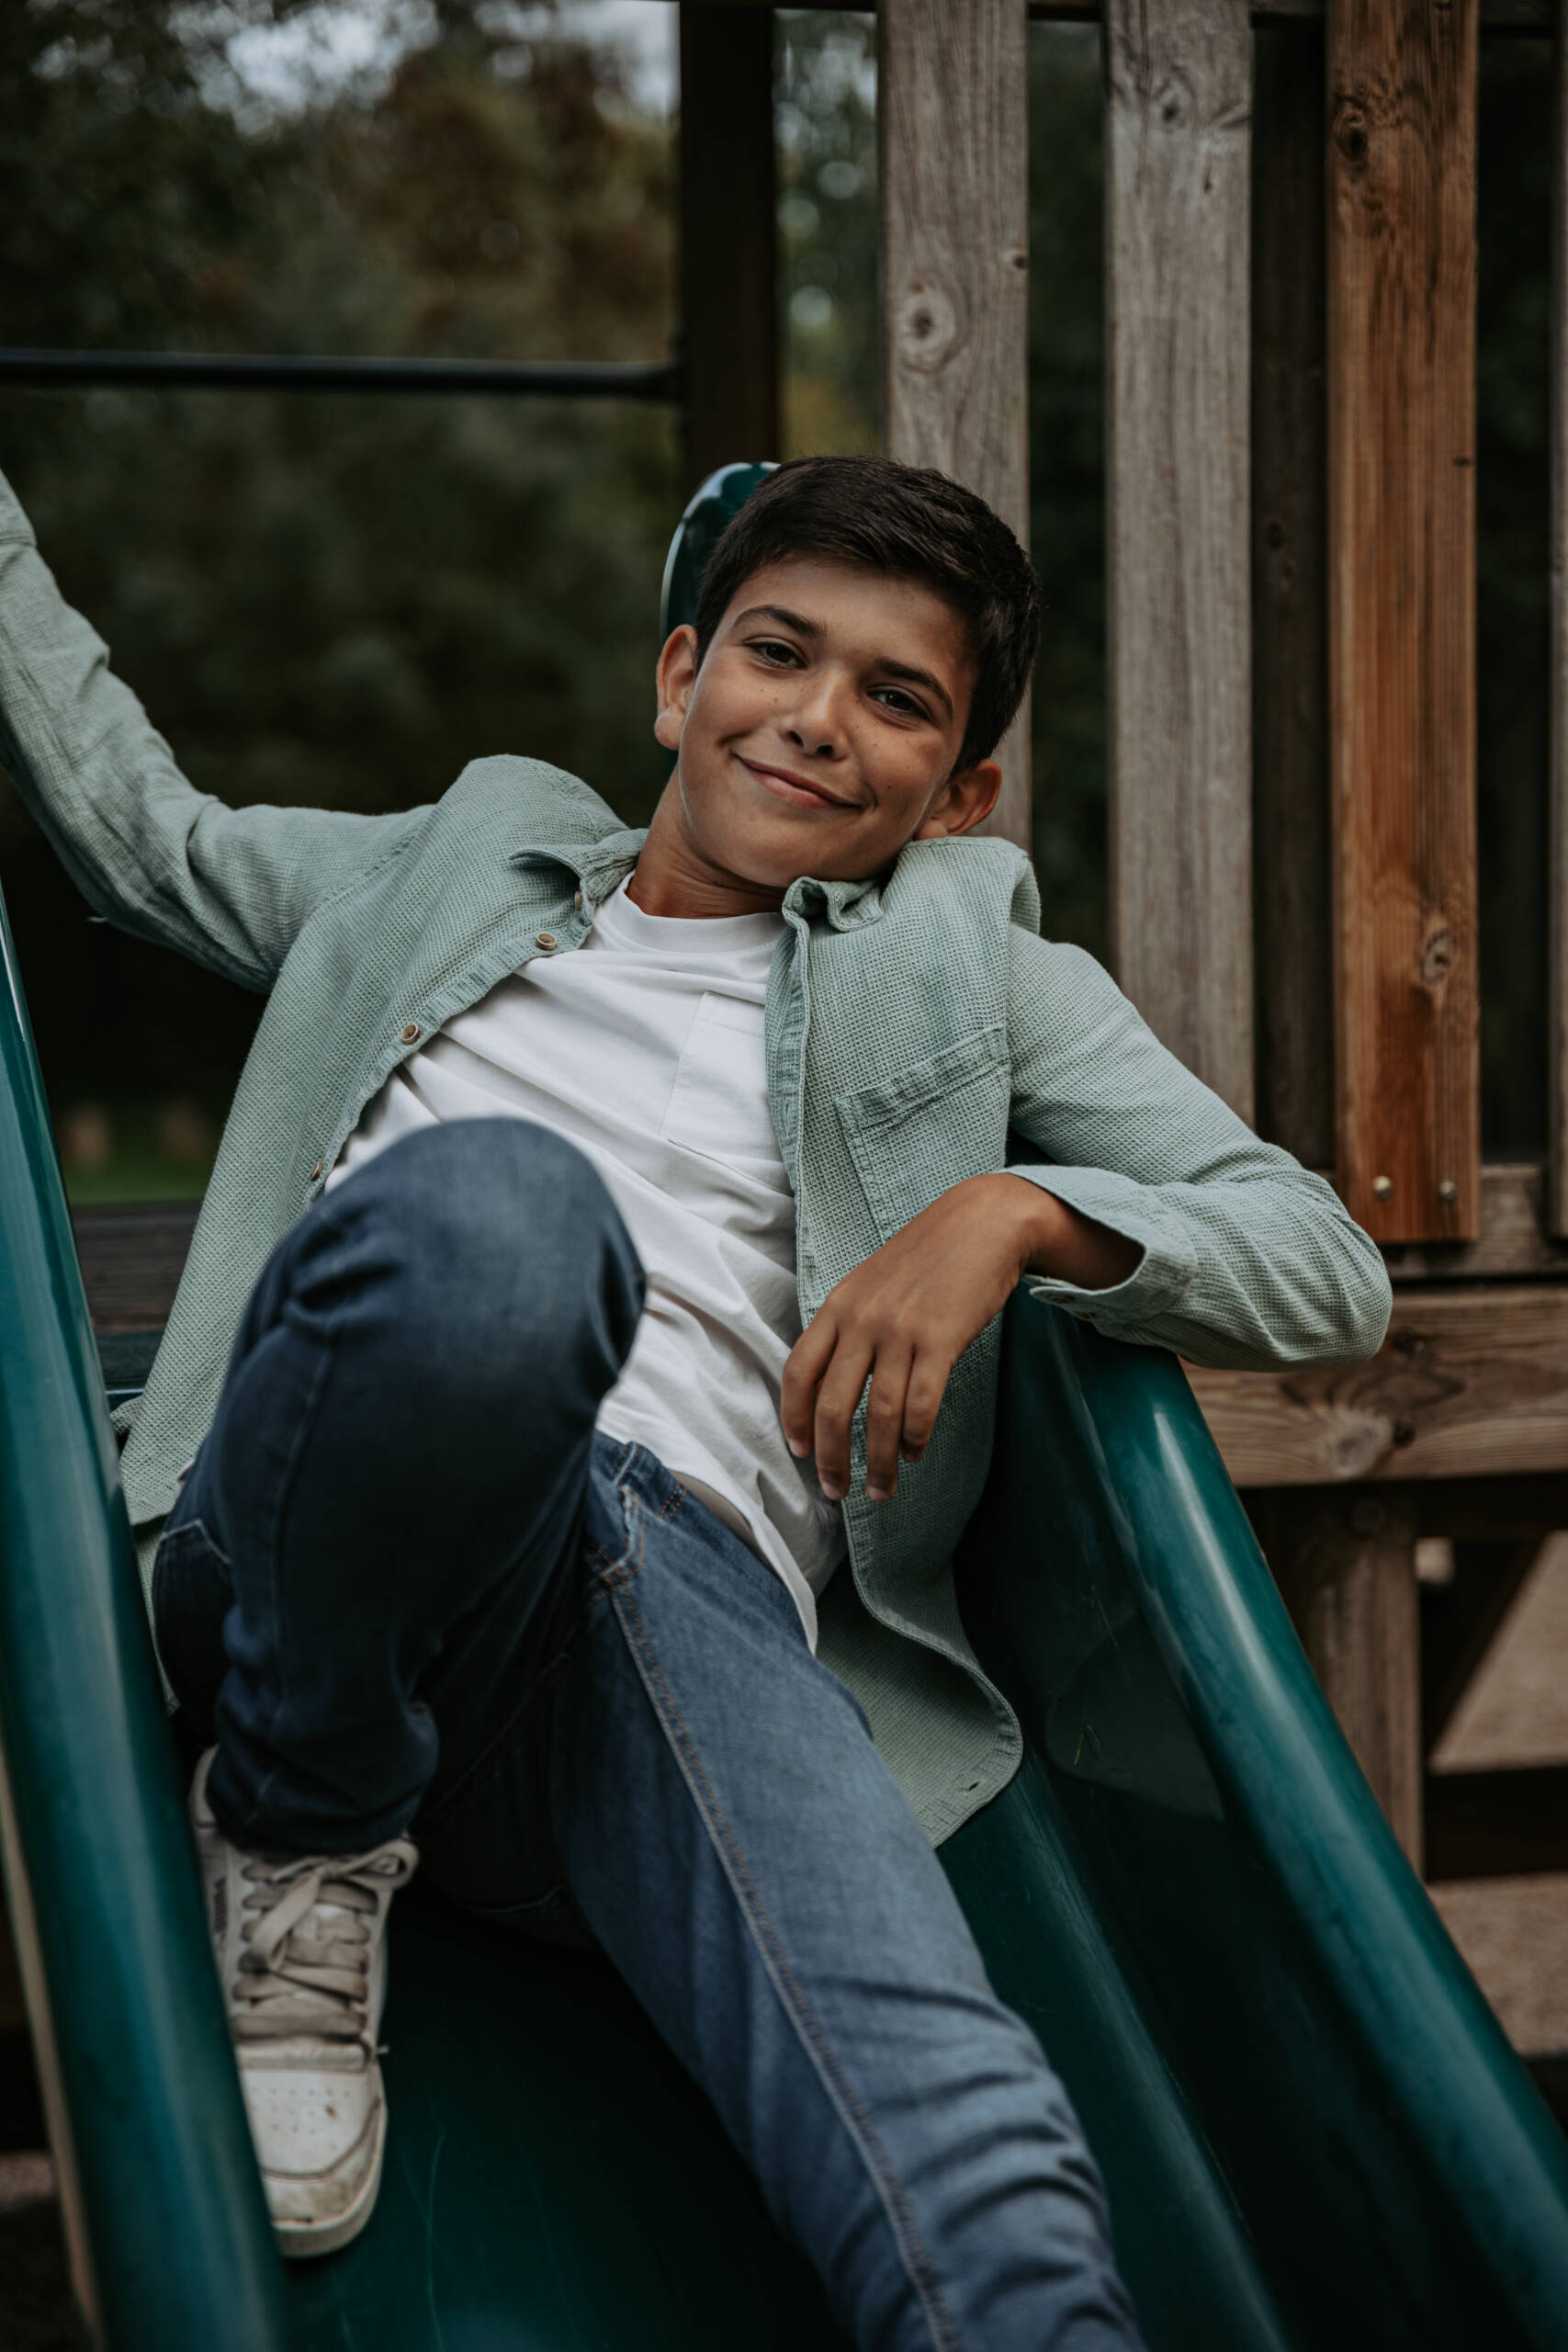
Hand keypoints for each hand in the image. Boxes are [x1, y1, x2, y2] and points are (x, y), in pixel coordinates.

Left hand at [781, 1174, 1139, 1504]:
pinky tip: (914, 1452)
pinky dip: (914, 1438)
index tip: (800, 1453)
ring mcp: (900, 1330)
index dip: (793, 1419)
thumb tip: (832, 1383)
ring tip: (882, 1489)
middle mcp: (861, 1319)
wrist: (982, 1222)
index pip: (798, 1372)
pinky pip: (920, 1405)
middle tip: (836, 1491)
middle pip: (831, 1406)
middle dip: (830, 1458)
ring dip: (878, 1462)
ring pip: (877, 1415)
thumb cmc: (928, 1259)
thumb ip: (849, 1325)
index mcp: (838, 1306)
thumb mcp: (871, 1283)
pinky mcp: (940, 1339)